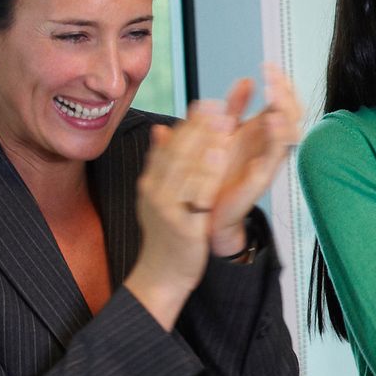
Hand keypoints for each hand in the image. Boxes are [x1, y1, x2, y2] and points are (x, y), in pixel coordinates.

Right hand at [123, 100, 236, 327]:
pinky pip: (197, 194)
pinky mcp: (182, 225)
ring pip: (186, 168)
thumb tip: (161, 130)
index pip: (170, 146)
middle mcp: (155, 191)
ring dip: (205, 140)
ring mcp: (167, 208)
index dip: (189, 123)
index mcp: (152, 182)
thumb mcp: (160, 195)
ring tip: (223, 118)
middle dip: (198, 125)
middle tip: (218, 102)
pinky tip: (223, 154)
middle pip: (177, 151)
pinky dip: (208, 171)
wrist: (160, 274)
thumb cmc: (167, 234)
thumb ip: (162, 163)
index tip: (206, 102)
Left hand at [206, 62, 302, 255]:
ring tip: (276, 96)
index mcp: (260, 132)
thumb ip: (232, 108)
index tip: (270, 66)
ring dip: (285, 113)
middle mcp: (268, 145)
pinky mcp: (262, 177)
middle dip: (285, 93)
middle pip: (291, 114)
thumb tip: (245, 80)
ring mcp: (268, 161)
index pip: (281, 103)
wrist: (205, 215)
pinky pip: (277, 156)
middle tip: (274, 77)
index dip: (280, 84)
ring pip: (290, 132)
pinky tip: (274, 122)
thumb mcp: (220, 134)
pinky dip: (278, 138)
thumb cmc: (215, 178)